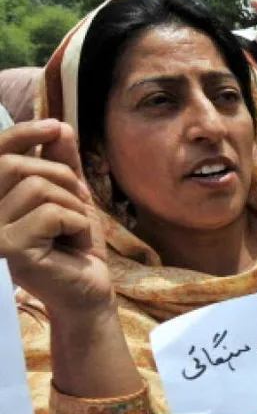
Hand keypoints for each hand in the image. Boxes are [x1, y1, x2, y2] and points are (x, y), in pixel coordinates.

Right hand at [0, 121, 110, 316]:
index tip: (55, 127)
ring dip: (73, 207)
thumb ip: (62, 161)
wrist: (88, 288)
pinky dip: (77, 225)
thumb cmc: (75, 243)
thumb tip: (58, 125)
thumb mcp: (71, 194)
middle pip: (15, 166)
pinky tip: (73, 245)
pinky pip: (52, 213)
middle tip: (81, 200)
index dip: (22, 133)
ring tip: (73, 230)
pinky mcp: (10, 249)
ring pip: (38, 189)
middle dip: (61, 176)